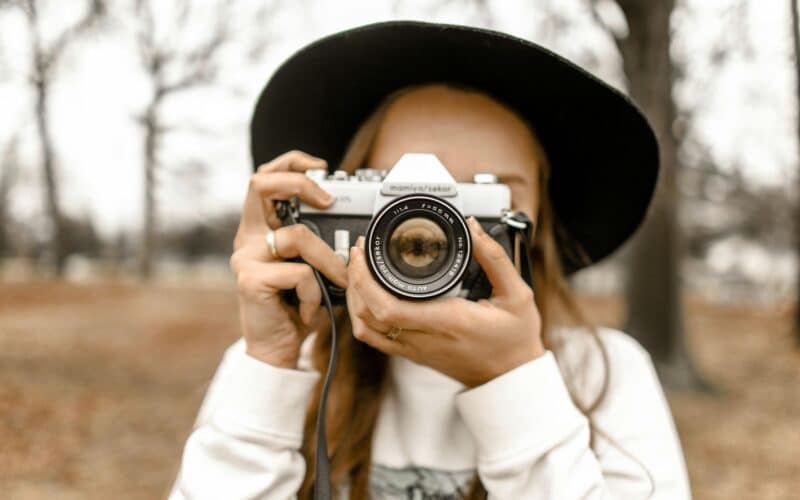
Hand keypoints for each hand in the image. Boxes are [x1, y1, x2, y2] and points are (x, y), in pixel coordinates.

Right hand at [229, 150, 347, 367]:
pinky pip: (300, 273)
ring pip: (297, 236)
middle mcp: (247, 238)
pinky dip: (316, 293)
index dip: (291, 163)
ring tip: (336, 283)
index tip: (321, 168)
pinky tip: (310, 311)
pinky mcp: (250, 280)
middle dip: (299, 183)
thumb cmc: (297, 306)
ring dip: (328, 261)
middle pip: (261, 184)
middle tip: (328, 200)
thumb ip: (317, 242)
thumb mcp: (310, 267)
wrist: (278, 348)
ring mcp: (245, 258)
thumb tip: (352, 221)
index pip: (264, 178)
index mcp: (260, 229)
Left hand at [346, 216, 544, 386]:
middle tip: (359, 253)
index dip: (365, 279)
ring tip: (358, 270)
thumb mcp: (518, 294)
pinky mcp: (413, 355)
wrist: (512, 378)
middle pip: (368, 315)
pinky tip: (367, 296)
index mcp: (447, 321)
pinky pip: (375, 339)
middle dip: (354, 280)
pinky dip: (362, 317)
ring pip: (365, 329)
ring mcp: (415, 350)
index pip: (388, 307)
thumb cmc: (515, 339)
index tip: (365, 252)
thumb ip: (495, 259)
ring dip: (354, 299)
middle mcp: (425, 338)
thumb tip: (474, 228)